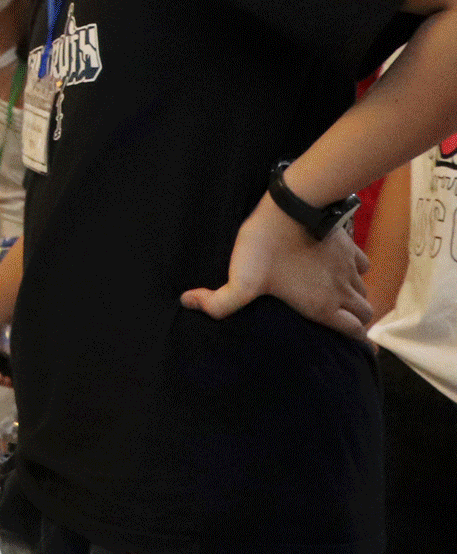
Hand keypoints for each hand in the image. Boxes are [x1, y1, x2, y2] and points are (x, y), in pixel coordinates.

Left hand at [180, 192, 372, 340]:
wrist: (293, 206)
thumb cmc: (268, 247)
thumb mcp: (242, 280)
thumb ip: (218, 301)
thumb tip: (188, 304)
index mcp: (323, 306)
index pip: (355, 332)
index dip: (357, 342)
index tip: (353, 347)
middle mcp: (342, 290)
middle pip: (365, 314)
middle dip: (356, 321)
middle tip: (342, 322)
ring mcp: (348, 267)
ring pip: (364, 290)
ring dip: (354, 297)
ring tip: (337, 298)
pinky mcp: (349, 246)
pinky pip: (362, 265)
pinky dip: (355, 271)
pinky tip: (338, 268)